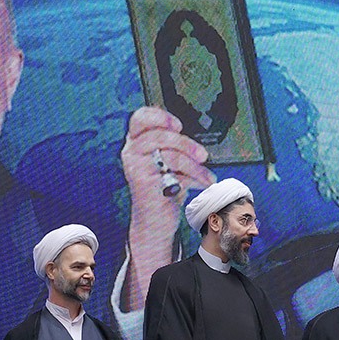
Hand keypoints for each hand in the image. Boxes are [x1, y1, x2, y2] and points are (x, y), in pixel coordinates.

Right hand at [120, 107, 213, 311]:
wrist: (155, 223)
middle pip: (159, 134)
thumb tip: (197, 133)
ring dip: (194, 164)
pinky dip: (194, 177)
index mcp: (136, 143)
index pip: (140, 118)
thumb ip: (174, 146)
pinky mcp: (144, 183)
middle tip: (202, 154)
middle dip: (186, 143)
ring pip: (169, 153)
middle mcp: (131, 153)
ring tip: (207, 174)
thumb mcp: (168, 162)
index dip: (160, 116)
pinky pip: (174, 172)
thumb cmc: (164, 189)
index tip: (179, 126)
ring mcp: (136, 168)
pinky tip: (202, 182)